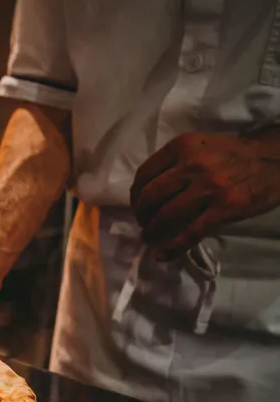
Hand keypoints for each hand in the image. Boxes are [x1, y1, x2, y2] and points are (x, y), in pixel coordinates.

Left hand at [130, 132, 279, 259]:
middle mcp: (191, 164)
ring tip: (151, 238)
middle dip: (141, 215)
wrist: (277, 161)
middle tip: (144, 224)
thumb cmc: (236, 155)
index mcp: (182, 146)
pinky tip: (163, 254)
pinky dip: (173, 247)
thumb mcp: (201, 147)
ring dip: (152, 231)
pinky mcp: (225, 208)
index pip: (144, 174)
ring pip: (166, 216)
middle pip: (150, 197)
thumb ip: (176, 163)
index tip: (137, 205)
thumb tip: (148, 191)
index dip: (135, 195)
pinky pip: (191, 232)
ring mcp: (208, 187)